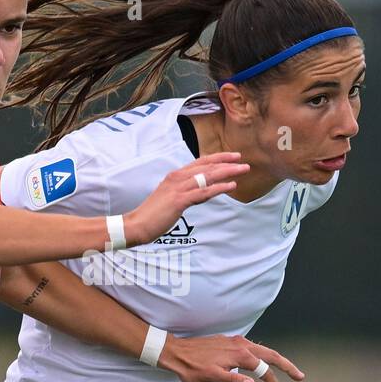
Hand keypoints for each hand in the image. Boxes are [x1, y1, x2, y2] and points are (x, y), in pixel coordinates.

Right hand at [122, 151, 246, 245]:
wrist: (136, 225)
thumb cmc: (153, 215)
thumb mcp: (170, 199)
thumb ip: (185, 193)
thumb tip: (199, 193)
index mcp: (175, 176)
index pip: (200, 162)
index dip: (218, 158)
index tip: (233, 157)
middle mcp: (177, 178)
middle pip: (207, 166)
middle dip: (227, 162)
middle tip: (243, 161)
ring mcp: (178, 188)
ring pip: (208, 176)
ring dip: (228, 172)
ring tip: (243, 170)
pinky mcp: (179, 200)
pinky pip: (203, 192)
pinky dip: (219, 188)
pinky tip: (232, 186)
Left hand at [158, 334, 303, 381]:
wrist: (175, 352)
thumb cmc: (192, 367)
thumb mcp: (211, 377)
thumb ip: (233, 380)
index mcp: (240, 354)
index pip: (264, 370)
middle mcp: (241, 344)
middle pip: (271, 354)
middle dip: (287, 366)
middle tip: (300, 376)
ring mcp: (235, 342)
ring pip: (262, 350)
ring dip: (275, 360)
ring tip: (286, 369)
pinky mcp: (229, 342)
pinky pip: (252, 349)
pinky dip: (263, 356)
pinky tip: (261, 362)